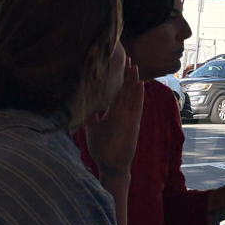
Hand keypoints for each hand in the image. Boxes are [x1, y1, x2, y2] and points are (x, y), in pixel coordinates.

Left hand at [84, 60, 143, 179]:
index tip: (120, 65)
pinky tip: (140, 85)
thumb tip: (84, 106)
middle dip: (128, 75)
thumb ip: (90, 117)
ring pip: (132, 95)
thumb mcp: (92, 129)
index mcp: (114, 112)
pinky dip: (138, 96)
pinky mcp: (133, 124)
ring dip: (134, 81)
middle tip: (128, 59)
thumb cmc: (102, 149)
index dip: (119, 79)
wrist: (110, 165)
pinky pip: (136, 107)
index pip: (118, 91)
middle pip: (127, 90)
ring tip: (134, 67)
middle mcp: (123, 112)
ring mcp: (129, 117)